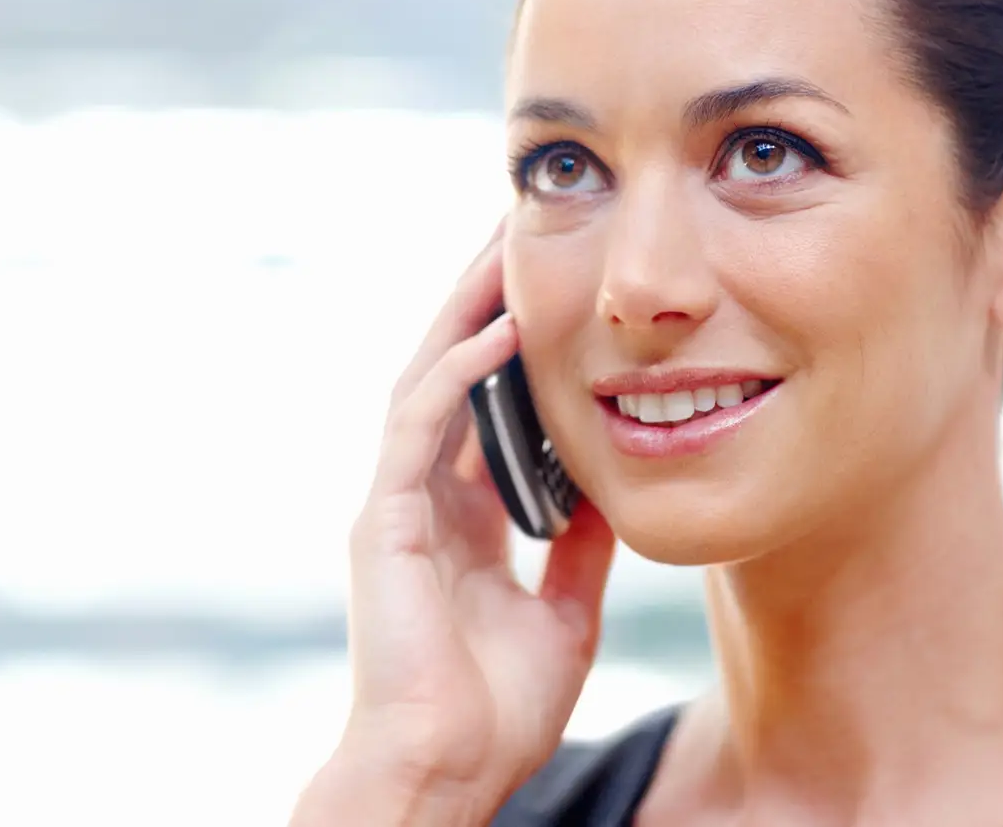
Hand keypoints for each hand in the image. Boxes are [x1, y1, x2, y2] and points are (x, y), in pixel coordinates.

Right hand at [295, 222, 617, 824]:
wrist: (444, 773)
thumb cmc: (493, 712)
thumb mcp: (565, 610)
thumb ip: (582, 548)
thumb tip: (617, 488)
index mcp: (457, 517)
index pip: (482, 404)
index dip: (512, 343)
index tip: (551, 284)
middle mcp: (420, 496)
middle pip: (449, 373)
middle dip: (482, 300)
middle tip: (522, 229)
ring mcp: (396, 503)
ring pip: (426, 380)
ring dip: (465, 312)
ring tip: (505, 247)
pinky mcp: (385, 521)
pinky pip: (417, 427)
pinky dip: (457, 377)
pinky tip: (497, 333)